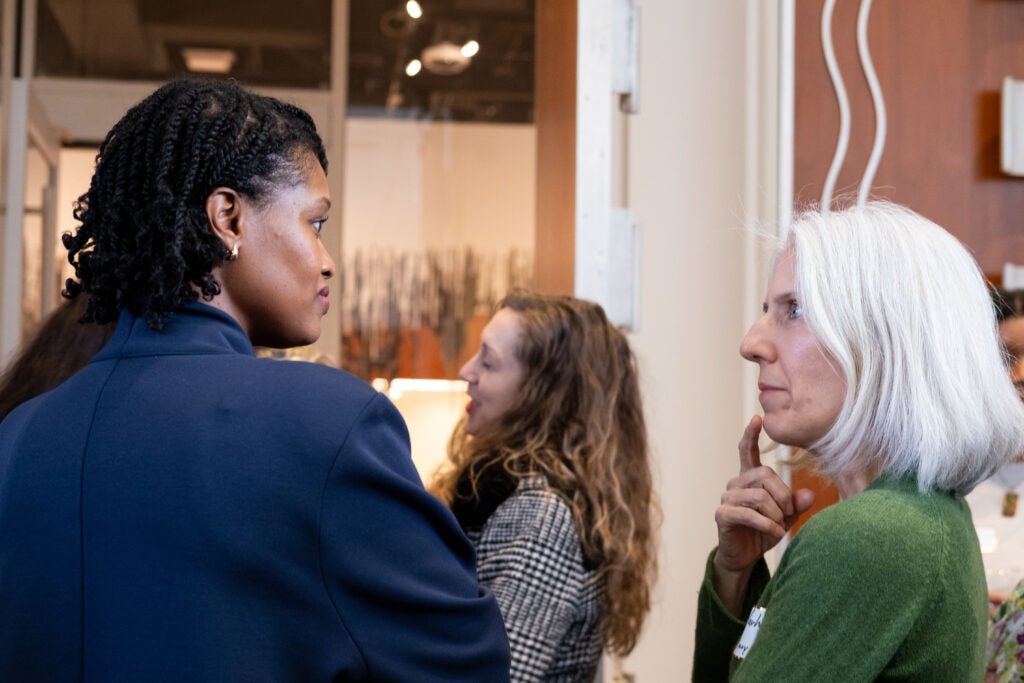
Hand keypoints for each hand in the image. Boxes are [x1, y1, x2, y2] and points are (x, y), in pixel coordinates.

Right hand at [711, 416, 814, 614]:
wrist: (745, 557)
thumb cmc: (764, 532)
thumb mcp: (786, 517)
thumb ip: (796, 504)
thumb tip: (810, 494)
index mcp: (749, 479)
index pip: (747, 451)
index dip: (751, 435)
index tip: (757, 418)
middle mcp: (736, 483)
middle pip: (765, 474)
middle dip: (783, 495)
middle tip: (789, 515)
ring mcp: (727, 497)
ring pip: (759, 495)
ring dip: (775, 514)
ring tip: (780, 528)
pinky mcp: (722, 514)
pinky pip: (748, 513)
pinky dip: (766, 524)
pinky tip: (775, 533)